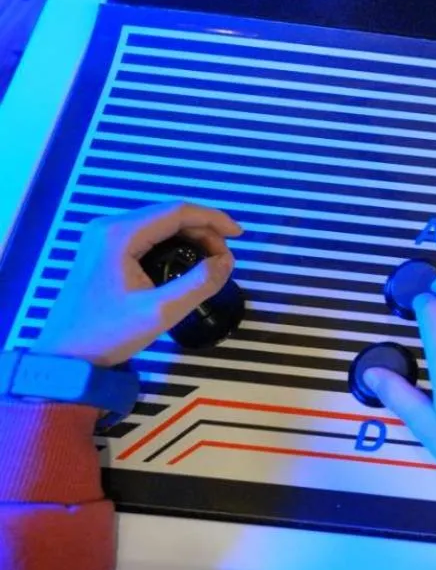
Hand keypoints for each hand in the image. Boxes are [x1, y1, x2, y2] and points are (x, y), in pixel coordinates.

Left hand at [29, 201, 241, 366]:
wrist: (62, 358)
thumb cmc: (108, 333)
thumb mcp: (159, 312)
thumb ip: (199, 284)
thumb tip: (227, 262)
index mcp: (120, 234)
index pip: (177, 211)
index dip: (213, 219)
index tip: (239, 236)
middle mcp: (109, 226)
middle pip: (168, 214)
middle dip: (203, 230)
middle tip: (224, 258)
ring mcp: (102, 236)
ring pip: (158, 223)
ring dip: (189, 236)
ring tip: (210, 260)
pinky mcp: (101, 249)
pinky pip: (145, 235)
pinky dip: (171, 243)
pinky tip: (184, 261)